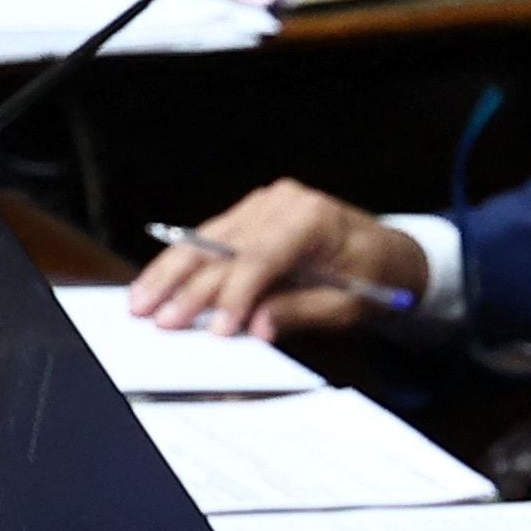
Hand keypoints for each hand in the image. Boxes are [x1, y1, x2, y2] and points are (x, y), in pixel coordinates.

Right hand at [126, 179, 424, 339]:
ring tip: (140, 301)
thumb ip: (300, 312)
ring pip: (206, 239)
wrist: (389, 252)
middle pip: (223, 246)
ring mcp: (264, 204)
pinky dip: (183, 262)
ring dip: (171, 273)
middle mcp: (282, 202)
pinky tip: (157, 282)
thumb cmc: (374, 277)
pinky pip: (211, 238)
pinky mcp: (251, 215)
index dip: (234, 295)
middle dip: (188, 287)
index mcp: (311, 218)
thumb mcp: (348, 305)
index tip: (216, 328)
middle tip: (157, 319)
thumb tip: (256, 326)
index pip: (260, 257)